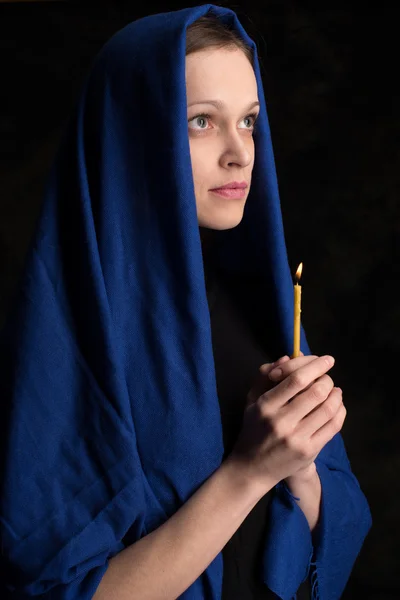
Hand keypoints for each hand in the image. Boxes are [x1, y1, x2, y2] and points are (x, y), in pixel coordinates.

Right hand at [226, 353, 345, 493]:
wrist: (252, 468)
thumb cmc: (253, 428)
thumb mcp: (252, 400)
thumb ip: (266, 376)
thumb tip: (288, 357)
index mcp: (266, 405)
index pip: (296, 379)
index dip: (316, 366)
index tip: (327, 359)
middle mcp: (282, 421)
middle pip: (316, 392)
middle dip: (327, 379)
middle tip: (327, 377)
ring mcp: (297, 438)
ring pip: (328, 408)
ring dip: (336, 394)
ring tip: (334, 390)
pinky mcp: (309, 451)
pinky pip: (333, 426)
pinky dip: (340, 411)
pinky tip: (337, 405)